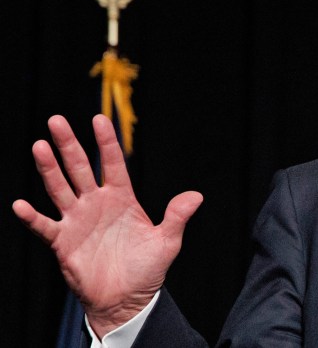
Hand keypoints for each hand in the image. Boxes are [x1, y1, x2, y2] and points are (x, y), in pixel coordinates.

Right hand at [12, 115, 202, 337]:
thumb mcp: (167, 242)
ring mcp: (78, 220)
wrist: (126, 299)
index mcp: (122, 198)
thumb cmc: (147, 269)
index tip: (99, 118)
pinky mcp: (63, 242)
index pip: (114, 163)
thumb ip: (177, 217)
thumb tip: (197, 196)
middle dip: (69, 145)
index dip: (107, 142)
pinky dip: (32, 217)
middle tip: (56, 120)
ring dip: (49, 169)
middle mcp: (97, 203)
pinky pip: (45, 226)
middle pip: (81, 168)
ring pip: (60, 188)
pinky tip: (20, 204)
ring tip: (39, 146)